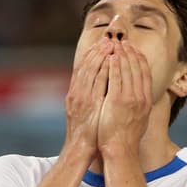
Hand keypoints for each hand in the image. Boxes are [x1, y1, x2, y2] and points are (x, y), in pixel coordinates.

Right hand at [63, 39, 112, 156]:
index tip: (102, 42)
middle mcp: (76, 92)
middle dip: (97, 50)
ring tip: (110, 43)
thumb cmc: (87, 131)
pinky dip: (103, 70)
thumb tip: (101, 83)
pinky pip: (97, 83)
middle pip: (86, 65)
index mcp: (75, 92)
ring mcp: (81, 97)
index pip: (83, 67)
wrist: (80, 148)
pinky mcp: (89, 104)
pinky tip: (111, 60)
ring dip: (100, 56)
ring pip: (90, 70)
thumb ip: (91, 95)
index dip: (92, 53)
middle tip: (108, 37)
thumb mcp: (86, 110)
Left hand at [97, 41, 152, 155]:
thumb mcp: (140, 119)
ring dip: (121, 55)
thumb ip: (140, 105)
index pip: (145, 74)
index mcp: (146, 101)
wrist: (120, 150)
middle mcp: (140, 97)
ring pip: (127, 70)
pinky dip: (113, 66)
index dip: (140, 59)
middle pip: (137, 69)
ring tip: (115, 44)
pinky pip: (115, 78)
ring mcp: (129, 99)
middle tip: (124, 41)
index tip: (134, 49)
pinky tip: (109, 57)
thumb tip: (140, 96)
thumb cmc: (126, 137)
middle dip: (130, 53)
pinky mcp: (117, 101)